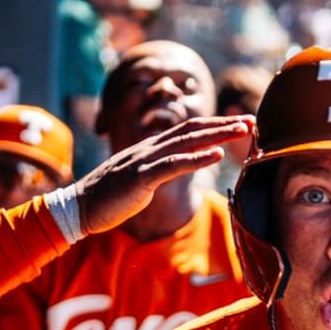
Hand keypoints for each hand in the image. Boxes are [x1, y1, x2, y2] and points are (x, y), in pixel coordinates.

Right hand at [76, 115, 253, 234]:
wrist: (78, 208)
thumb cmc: (108, 198)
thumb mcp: (138, 180)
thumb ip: (157, 171)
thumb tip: (176, 168)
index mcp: (150, 148)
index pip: (187, 130)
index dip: (214, 125)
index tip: (239, 125)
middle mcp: (149, 148)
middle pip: (192, 129)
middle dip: (223, 124)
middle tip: (252, 121)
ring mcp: (144, 160)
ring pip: (186, 142)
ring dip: (217, 135)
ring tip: (242, 130)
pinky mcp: (140, 177)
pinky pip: (172, 165)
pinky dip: (196, 159)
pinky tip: (217, 155)